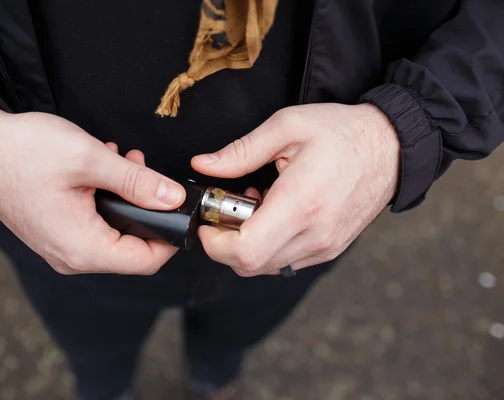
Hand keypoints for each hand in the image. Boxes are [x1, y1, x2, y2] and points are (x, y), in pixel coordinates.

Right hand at [0, 105, 185, 274]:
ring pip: (113, 234)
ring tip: (124, 162)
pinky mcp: (54, 234)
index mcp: (82, 248)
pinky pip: (93, 227)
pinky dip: (106, 201)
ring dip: (126, 199)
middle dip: (146, 209)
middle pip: (131, 249)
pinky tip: (104, 169)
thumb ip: (137, 182)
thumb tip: (174, 198)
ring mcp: (60, 248)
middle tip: (145, 170)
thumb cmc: (24, 151)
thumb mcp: (89, 160)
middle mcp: (71, 257)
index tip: (177, 207)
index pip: (145, 261)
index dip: (169, 237)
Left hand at [192, 103, 399, 275]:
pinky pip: (284, 261)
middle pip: (249, 265)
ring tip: (257, 204)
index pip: (245, 251)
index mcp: (301, 204)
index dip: (215, 243)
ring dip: (247, 243)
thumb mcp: (287, 126)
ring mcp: (323, 247)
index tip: (208, 220)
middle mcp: (314, 235)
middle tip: (230, 207)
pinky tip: (275, 213)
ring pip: (265, 266)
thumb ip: (240, 151)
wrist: (391, 148)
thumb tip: (203, 165)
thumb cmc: (341, 133)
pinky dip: (268, 244)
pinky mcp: (328, 250)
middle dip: (225, 242)